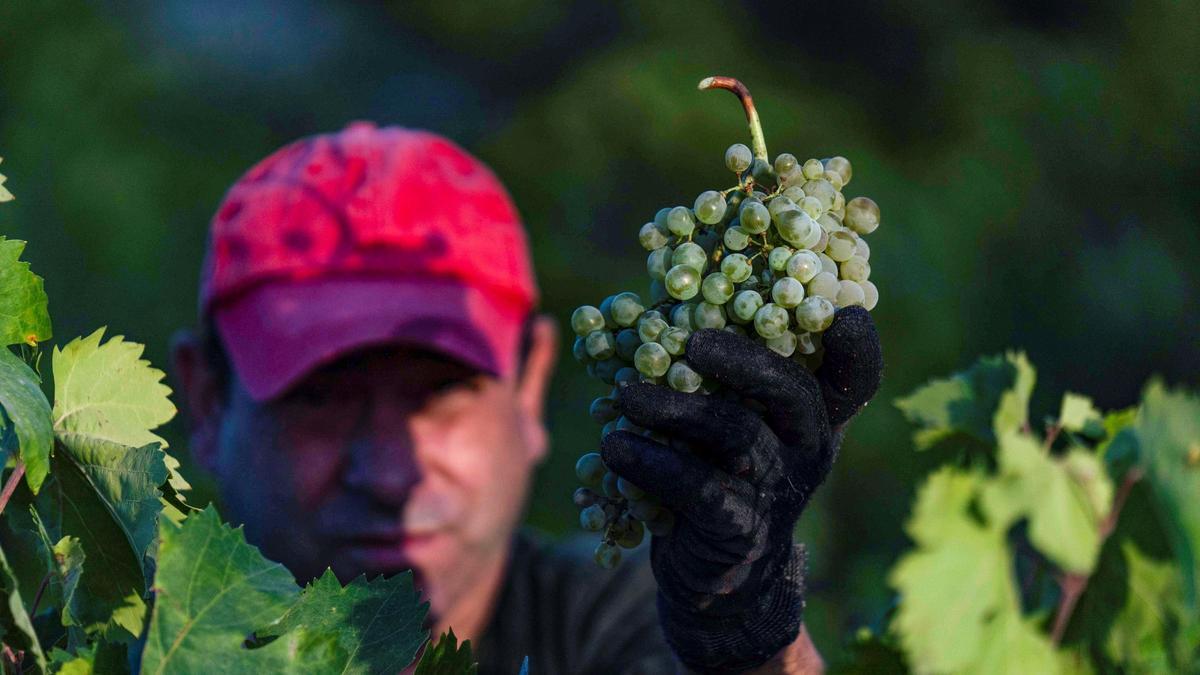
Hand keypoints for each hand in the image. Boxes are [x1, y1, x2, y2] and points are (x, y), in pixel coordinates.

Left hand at [600, 307, 882, 673]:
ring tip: (625, 393)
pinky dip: (648, 461)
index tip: (846, 315)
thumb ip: (719, 374)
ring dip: (672, 406)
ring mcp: (775, 492)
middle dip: (744, 360)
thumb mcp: (733, 422)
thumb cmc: (719, 471)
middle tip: (691, 341)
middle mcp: (806, 451)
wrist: (719, 575)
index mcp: (813, 416)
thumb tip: (658, 306)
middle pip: (793, 394)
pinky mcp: (736, 530)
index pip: (855, 379)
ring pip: (734, 433)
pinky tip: (613, 446)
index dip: (857, 349)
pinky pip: (693, 486)